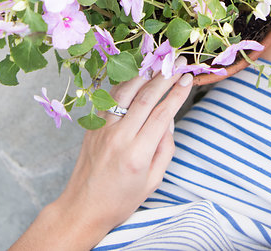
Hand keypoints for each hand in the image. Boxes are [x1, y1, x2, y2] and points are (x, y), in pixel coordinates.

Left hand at [11, 71, 193, 250]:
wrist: (83, 208)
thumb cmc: (121, 200)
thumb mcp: (153, 181)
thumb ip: (165, 149)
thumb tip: (168, 120)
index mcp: (137, 155)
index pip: (161, 115)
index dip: (177, 94)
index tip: (188, 79)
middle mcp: (118, 137)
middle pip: (145, 98)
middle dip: (165, 78)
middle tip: (179, 63)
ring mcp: (102, 129)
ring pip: (125, 92)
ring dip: (144, 75)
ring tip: (159, 64)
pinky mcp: (92, 126)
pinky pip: (109, 98)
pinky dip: (124, 85)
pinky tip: (136, 78)